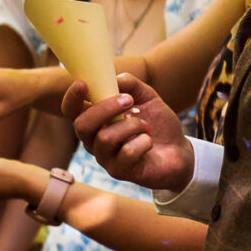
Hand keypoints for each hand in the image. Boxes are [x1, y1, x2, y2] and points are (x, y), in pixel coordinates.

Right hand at [69, 74, 191, 192]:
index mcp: (95, 121)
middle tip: (129, 100)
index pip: (71, 111)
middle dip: (105, 109)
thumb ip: (131, 85)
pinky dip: (143, 142)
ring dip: (131, 126)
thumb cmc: (157, 124)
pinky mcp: (119, 172)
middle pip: (82, 125)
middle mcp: (93, 140)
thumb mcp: (147, 97)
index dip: (72, 98)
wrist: (179, 151)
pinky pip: (126, 153)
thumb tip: (115, 78)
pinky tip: (149, 142)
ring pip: (105, 138)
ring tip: (145, 126)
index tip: (83, 83)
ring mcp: (105, 158)